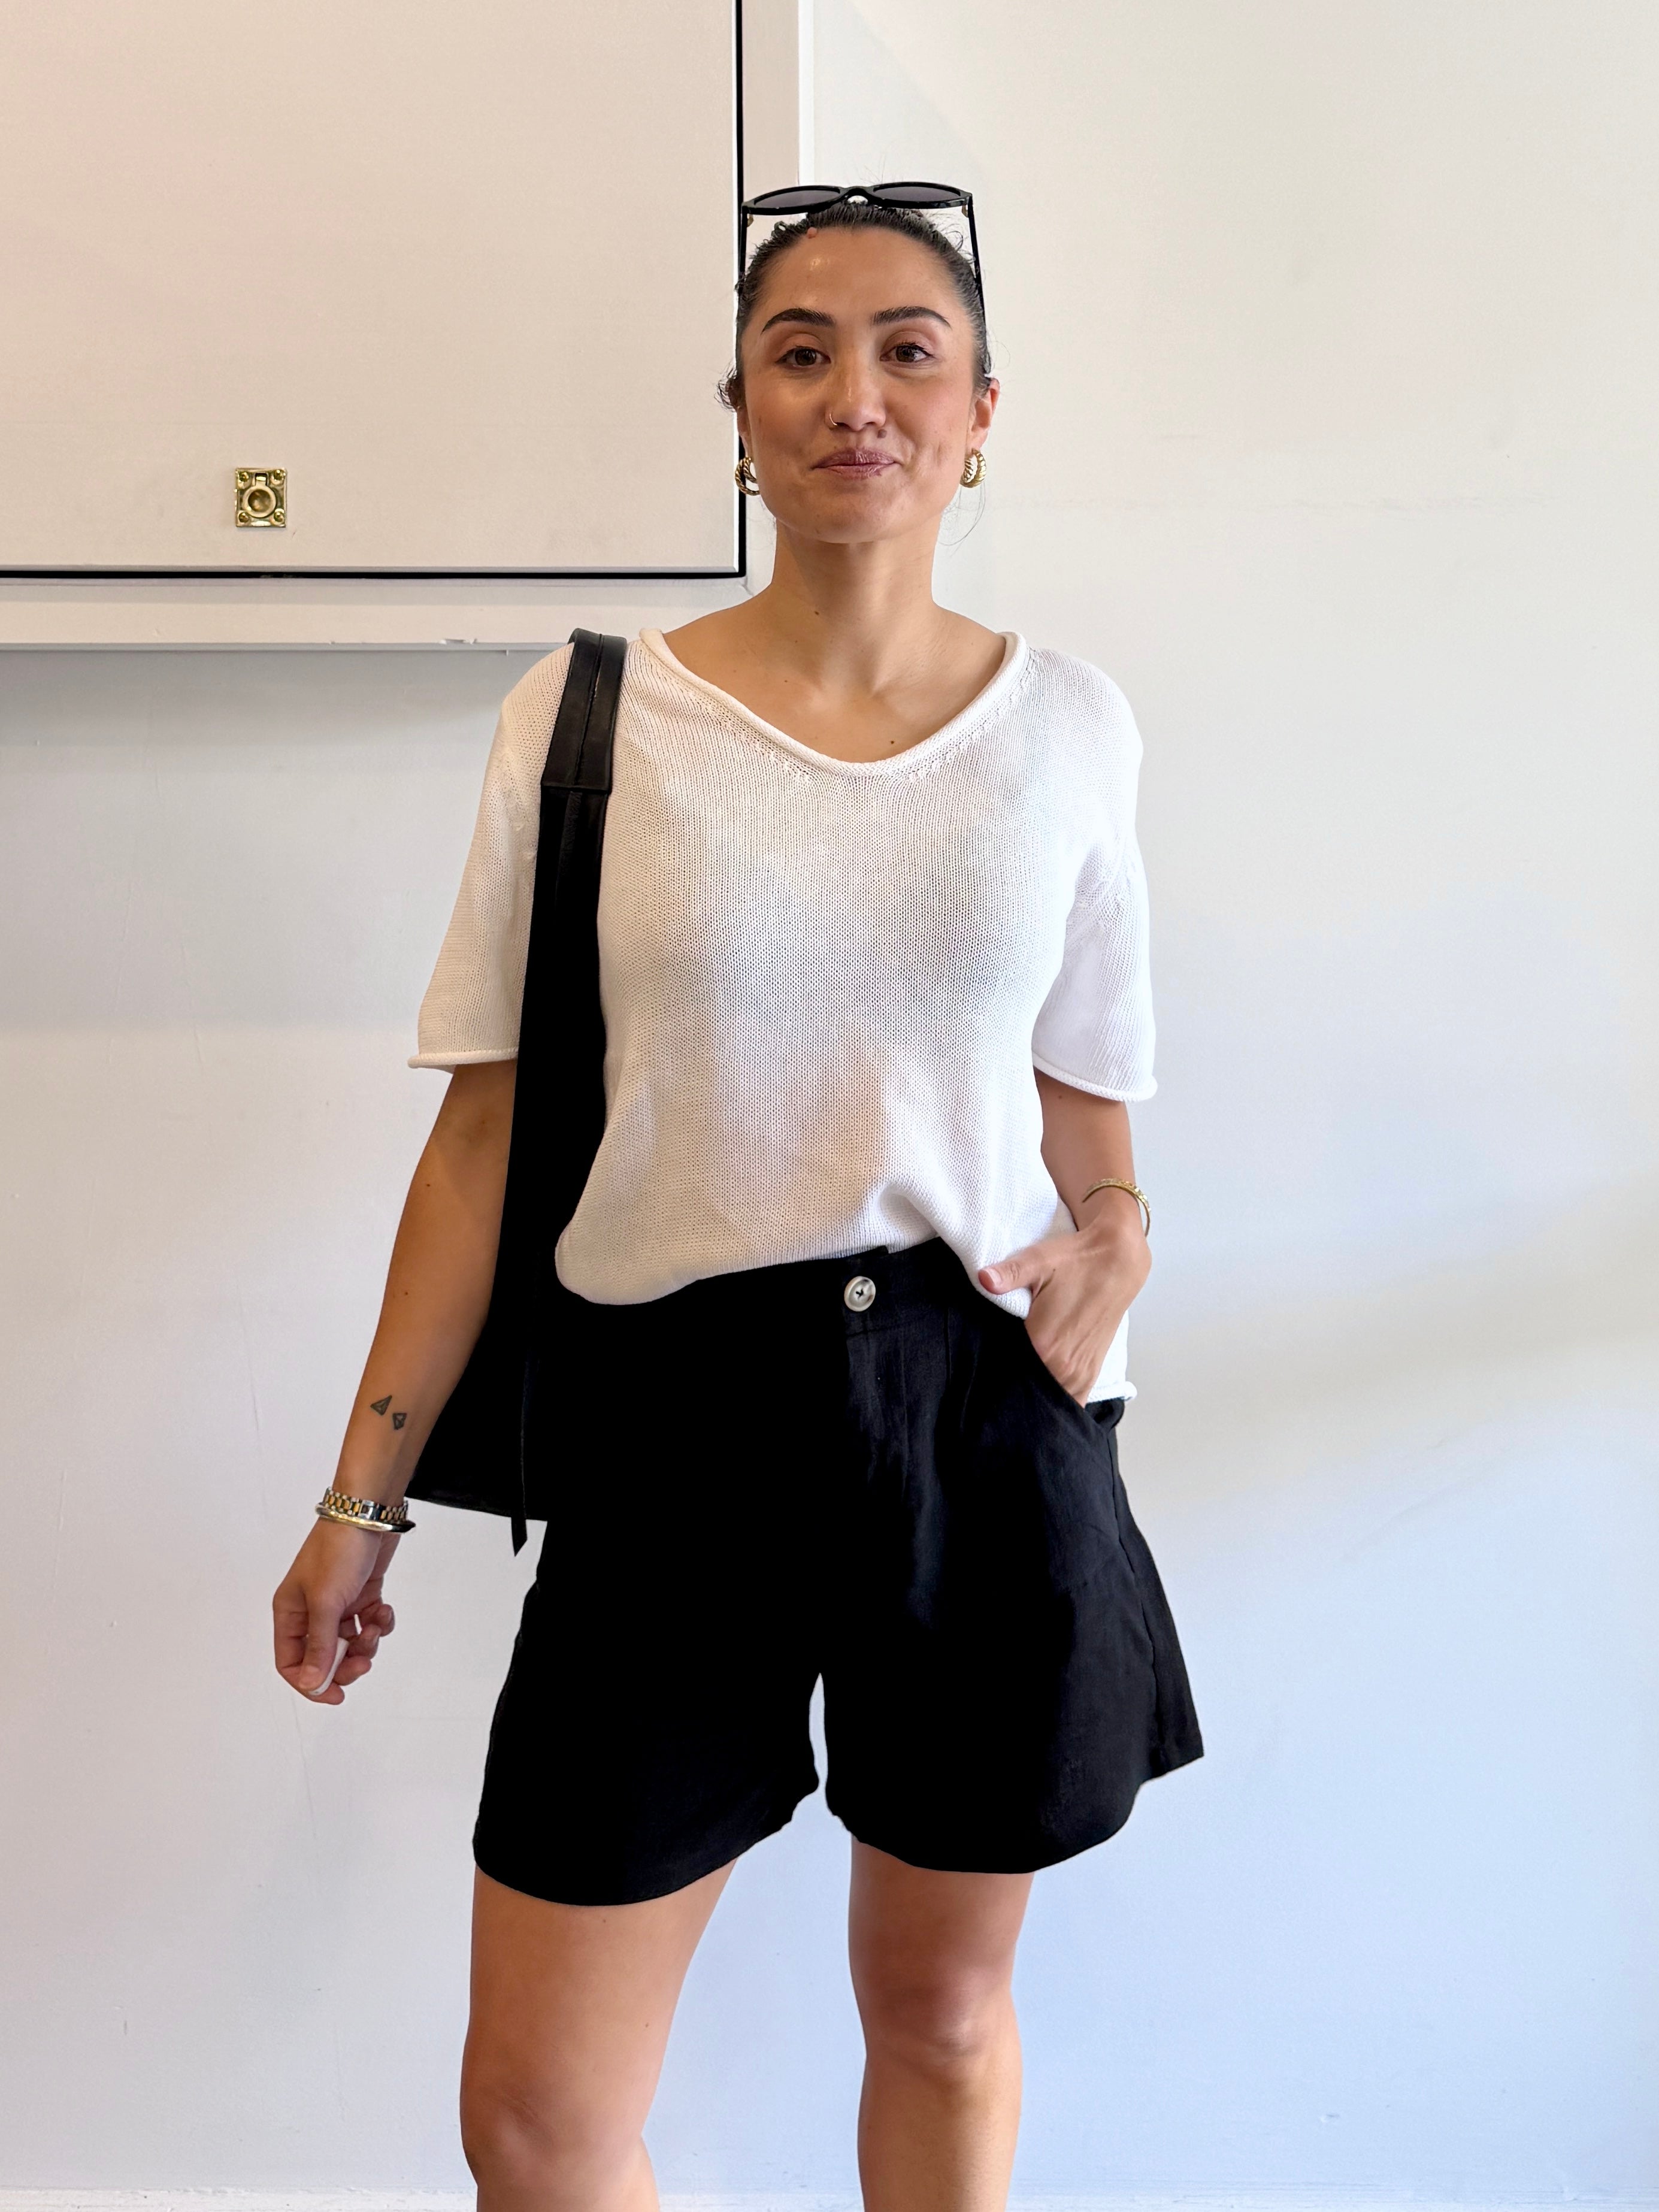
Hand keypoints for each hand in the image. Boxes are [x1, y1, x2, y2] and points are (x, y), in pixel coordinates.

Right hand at [273, 1518, 399, 1704]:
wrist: (368, 1514)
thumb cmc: (338, 1552)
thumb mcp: (325, 1602)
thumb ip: (320, 1646)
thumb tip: (310, 1684)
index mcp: (290, 1613)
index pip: (290, 1662)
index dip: (310, 1683)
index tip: (336, 1695)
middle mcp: (311, 1611)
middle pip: (324, 1658)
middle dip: (346, 1664)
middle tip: (365, 1661)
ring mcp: (337, 1603)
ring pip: (351, 1643)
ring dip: (367, 1642)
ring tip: (377, 1624)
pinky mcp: (361, 1595)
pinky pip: (369, 1623)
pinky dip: (380, 1622)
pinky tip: (384, 1608)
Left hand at [978, 1200, 1150, 1402]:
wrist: (1117, 1261)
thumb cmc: (1077, 1262)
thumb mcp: (1038, 1261)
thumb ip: (1009, 1274)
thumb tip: (983, 1277)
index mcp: (1044, 1345)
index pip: (1008, 1379)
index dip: (990, 1381)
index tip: (979, 1379)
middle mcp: (1063, 1366)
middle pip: (1028, 1394)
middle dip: (1010, 1394)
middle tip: (992, 1389)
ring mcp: (1080, 1372)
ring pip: (1051, 1401)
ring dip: (1035, 1398)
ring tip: (1016, 1392)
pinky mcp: (1092, 1370)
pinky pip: (1073, 1399)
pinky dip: (1058, 1400)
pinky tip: (1044, 1395)